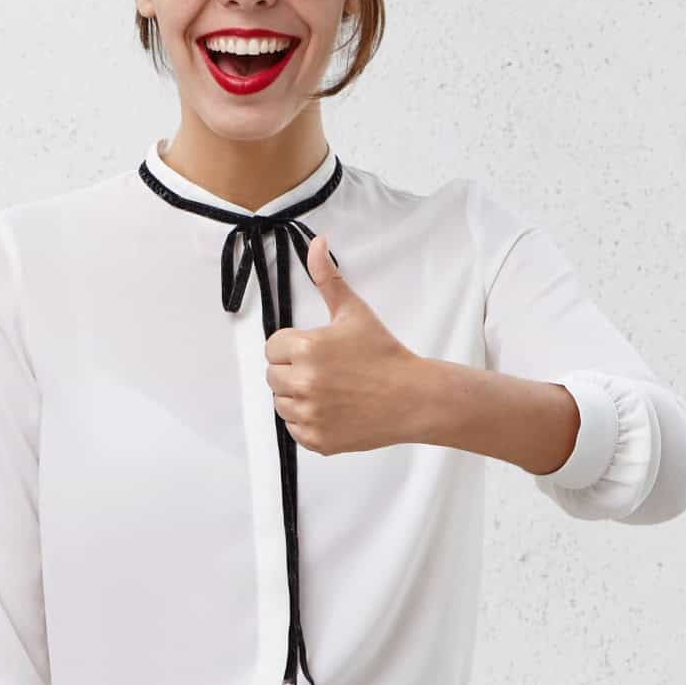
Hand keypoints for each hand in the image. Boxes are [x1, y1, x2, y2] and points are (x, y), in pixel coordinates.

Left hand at [263, 233, 436, 453]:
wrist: (413, 397)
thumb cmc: (385, 355)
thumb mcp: (354, 312)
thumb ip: (327, 279)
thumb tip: (316, 244)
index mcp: (305, 349)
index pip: (272, 347)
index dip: (293, 346)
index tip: (316, 350)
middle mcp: (303, 383)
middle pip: (273, 375)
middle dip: (293, 371)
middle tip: (326, 370)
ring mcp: (309, 415)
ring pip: (281, 403)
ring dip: (297, 397)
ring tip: (330, 389)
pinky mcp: (316, 440)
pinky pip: (294, 429)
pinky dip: (308, 421)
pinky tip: (333, 408)